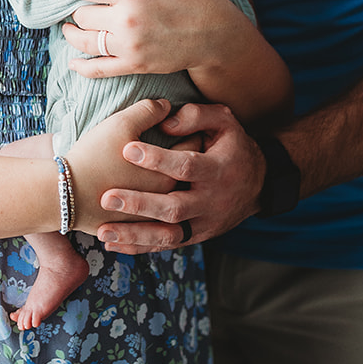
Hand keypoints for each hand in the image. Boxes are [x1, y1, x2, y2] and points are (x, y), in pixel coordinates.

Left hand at [52, 0, 221, 76]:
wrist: (214, 32)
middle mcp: (125, 19)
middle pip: (82, 15)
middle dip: (77, 9)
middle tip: (77, 6)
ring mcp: (128, 45)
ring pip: (85, 40)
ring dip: (72, 34)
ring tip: (69, 28)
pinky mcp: (134, 64)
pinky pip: (98, 69)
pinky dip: (81, 67)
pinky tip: (73, 62)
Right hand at [65, 98, 180, 234]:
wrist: (62, 195)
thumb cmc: (93, 156)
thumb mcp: (121, 124)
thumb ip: (149, 111)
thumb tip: (167, 105)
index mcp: (169, 173)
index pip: (193, 146)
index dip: (193, 130)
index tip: (191, 123)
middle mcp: (165, 200)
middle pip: (186, 176)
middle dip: (187, 159)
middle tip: (187, 145)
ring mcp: (149, 219)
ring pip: (170, 200)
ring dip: (172, 185)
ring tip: (166, 170)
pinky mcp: (132, 229)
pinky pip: (150, 219)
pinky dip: (153, 207)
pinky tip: (147, 195)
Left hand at [93, 102, 265, 250]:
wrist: (258, 184)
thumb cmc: (233, 147)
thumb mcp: (225, 122)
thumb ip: (197, 116)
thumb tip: (166, 122)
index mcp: (217, 169)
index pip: (186, 166)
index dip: (158, 158)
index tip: (127, 149)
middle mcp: (211, 201)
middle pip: (174, 207)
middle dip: (139, 204)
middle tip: (107, 198)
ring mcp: (203, 223)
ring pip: (168, 235)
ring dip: (135, 235)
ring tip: (103, 232)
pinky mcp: (196, 237)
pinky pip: (166, 245)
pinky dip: (140, 247)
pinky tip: (113, 243)